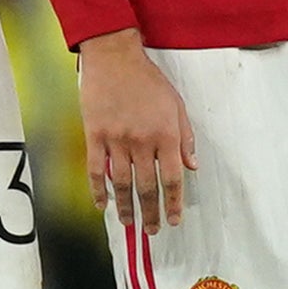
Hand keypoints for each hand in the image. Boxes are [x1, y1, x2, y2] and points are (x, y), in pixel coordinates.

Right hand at [78, 32, 194, 232]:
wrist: (114, 58)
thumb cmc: (148, 80)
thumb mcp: (176, 105)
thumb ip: (185, 137)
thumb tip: (192, 166)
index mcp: (166, 134)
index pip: (172, 178)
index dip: (173, 203)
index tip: (172, 220)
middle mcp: (142, 141)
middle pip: (147, 186)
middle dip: (150, 212)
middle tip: (152, 230)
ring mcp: (116, 139)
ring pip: (121, 182)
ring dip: (125, 206)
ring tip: (128, 222)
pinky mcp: (95, 135)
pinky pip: (95, 169)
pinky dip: (97, 189)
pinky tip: (101, 204)